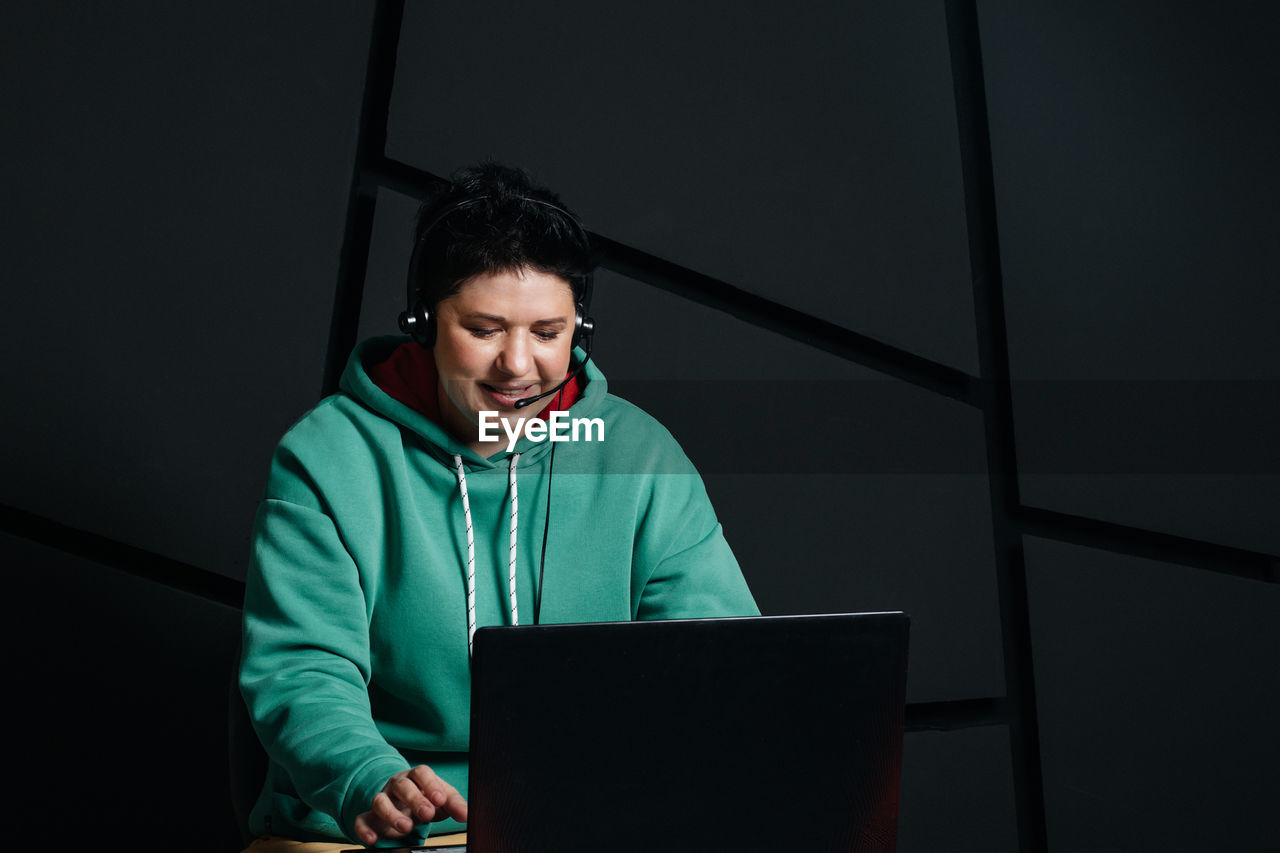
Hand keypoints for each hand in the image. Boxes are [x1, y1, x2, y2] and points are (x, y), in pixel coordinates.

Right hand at [353, 765, 468, 844]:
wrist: (404, 807)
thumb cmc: (427, 800)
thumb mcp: (442, 801)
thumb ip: (455, 805)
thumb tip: (468, 815)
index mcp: (417, 777)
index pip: (422, 772)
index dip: (430, 784)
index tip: (440, 800)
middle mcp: (397, 785)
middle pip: (402, 785)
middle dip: (415, 799)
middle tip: (427, 814)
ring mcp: (382, 799)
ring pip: (380, 800)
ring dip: (392, 814)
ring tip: (406, 828)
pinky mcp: (369, 817)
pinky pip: (361, 820)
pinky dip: (364, 830)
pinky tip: (372, 840)